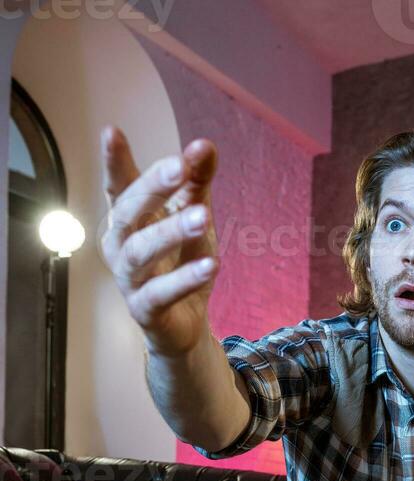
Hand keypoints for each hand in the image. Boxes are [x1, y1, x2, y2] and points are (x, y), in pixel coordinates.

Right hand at [100, 125, 218, 355]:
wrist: (184, 324)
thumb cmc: (181, 262)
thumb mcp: (194, 217)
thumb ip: (197, 183)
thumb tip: (205, 145)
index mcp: (128, 219)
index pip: (119, 186)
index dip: (113, 162)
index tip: (111, 131)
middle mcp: (120, 246)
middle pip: (127, 212)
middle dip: (152, 187)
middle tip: (180, 166)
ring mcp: (129, 279)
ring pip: (141, 251)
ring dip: (171, 232)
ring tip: (201, 216)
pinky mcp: (145, 310)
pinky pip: (161, 293)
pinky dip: (185, 279)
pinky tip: (210, 264)